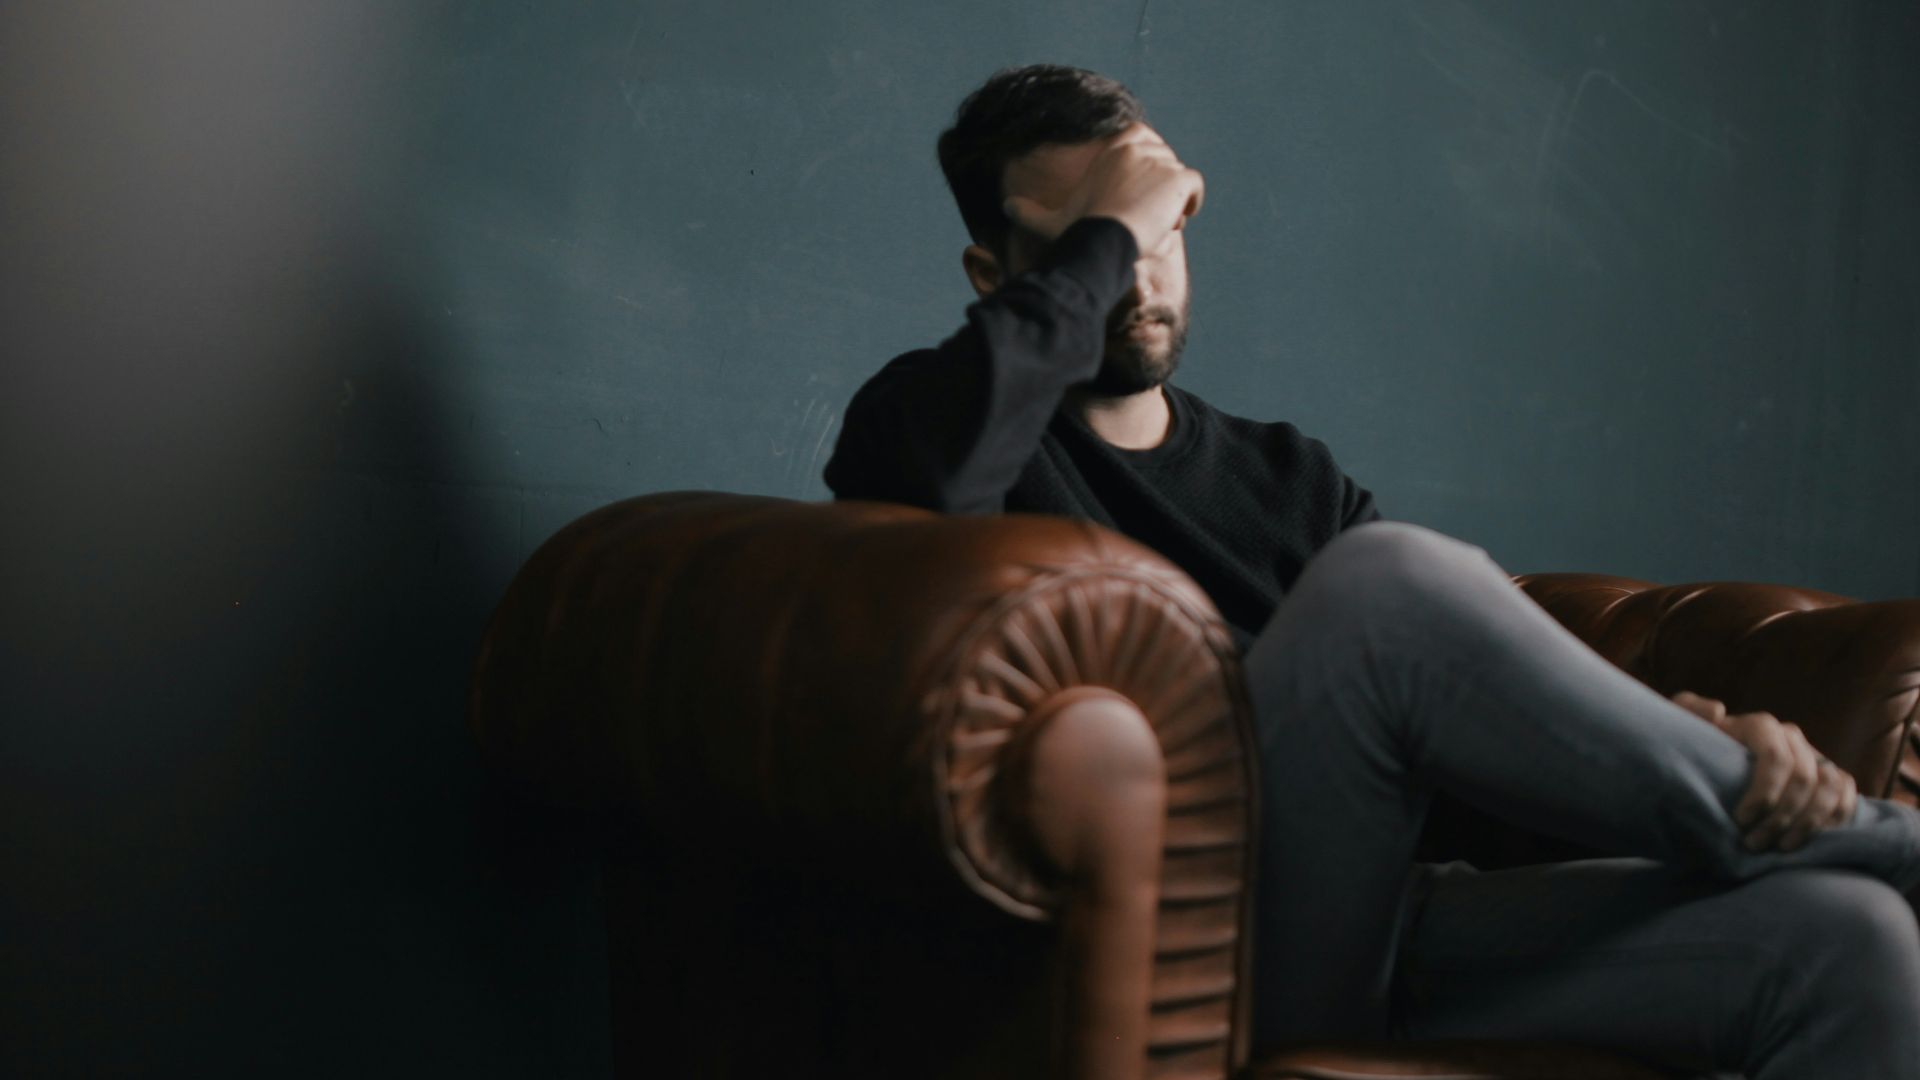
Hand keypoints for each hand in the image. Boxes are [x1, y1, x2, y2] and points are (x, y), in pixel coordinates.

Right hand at [1002, 124, 1204, 254]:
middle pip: (1163, 164)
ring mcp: (1161, 159)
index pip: (1144, 147)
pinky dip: (1190, 204)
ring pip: (1178, 179)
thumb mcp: (1051, 220)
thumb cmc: (1077, 230)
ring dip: (1171, 202)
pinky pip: (1195, 188)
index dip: (1142, 174)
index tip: (1133, 199)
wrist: (1102, 239)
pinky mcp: (1179, 178)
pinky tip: (1173, 221)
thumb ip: (1029, 212)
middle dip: (1158, 189)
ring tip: (1154, 225)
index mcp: (1115, 145)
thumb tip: (1005, 206)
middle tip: (1142, 217)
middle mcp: (1139, 145)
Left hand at [1670, 690, 1856, 851]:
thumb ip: (1689, 711)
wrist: (1712, 765)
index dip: (1764, 791)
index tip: (1741, 820)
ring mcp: (1814, 756)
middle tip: (1754, 844)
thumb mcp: (1682, 726)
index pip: (1775, 756)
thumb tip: (1718, 712)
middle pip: (1802, 777)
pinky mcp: (1829, 777)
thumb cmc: (1695, 749)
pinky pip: (1847, 794)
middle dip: (1781, 816)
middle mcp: (1792, 738)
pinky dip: (1836, 818)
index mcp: (1760, 726)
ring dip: (1809, 822)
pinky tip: (1811, 840)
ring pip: (1829, 787)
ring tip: (1781, 848)